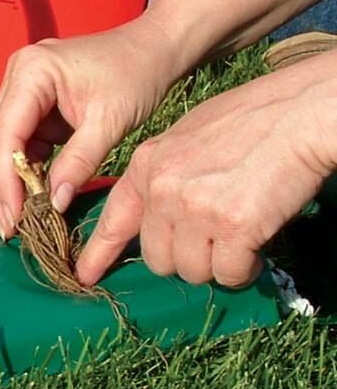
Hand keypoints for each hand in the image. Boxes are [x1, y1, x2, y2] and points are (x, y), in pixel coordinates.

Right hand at [0, 16, 185, 234]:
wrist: (153, 50)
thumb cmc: (136, 76)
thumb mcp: (109, 122)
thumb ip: (79, 162)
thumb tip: (52, 205)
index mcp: (30, 72)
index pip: (5, 133)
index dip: (5, 179)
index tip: (14, 216)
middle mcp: (15, 76)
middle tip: (7, 226)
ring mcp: (20, 89)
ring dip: (3, 181)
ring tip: (12, 218)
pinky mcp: (31, 104)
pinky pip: (16, 141)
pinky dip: (20, 170)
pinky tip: (27, 197)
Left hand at [76, 54, 336, 286]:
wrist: (303, 112)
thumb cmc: (256, 119)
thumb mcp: (190, 135)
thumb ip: (166, 171)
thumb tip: (158, 211)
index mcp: (148, 164)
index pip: (114, 218)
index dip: (99, 252)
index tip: (85, 275)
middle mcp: (163, 188)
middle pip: (156, 257)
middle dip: (184, 258)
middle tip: (213, 240)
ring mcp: (194, 209)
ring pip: (191, 271)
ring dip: (216, 264)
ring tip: (240, 235)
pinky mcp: (232, 227)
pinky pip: (227, 274)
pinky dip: (243, 270)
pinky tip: (256, 247)